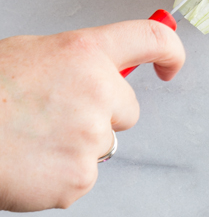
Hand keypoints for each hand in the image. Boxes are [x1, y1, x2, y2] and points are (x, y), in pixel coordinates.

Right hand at [0, 20, 184, 211]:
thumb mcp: (29, 55)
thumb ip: (75, 63)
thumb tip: (101, 76)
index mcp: (84, 53)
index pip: (151, 38)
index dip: (170, 50)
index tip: (170, 65)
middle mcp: (98, 92)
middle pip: (128, 110)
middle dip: (102, 115)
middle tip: (56, 116)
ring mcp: (91, 138)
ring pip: (103, 146)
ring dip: (78, 147)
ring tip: (33, 140)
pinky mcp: (81, 177)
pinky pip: (83, 177)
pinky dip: (60, 175)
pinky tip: (30, 163)